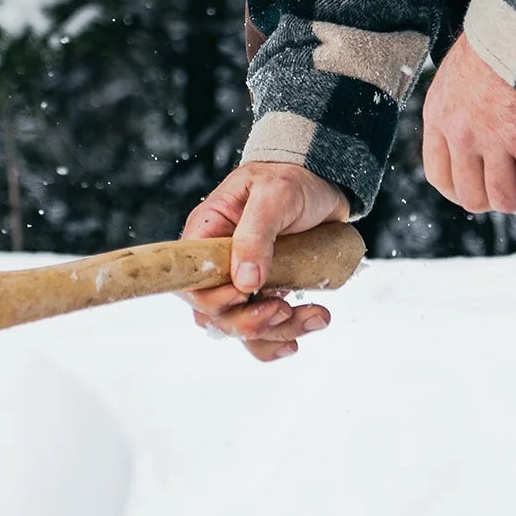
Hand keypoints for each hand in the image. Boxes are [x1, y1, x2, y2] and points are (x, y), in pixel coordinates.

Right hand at [181, 160, 351, 363]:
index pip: (191, 284)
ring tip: (315, 316)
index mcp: (206, 235)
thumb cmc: (292, 179)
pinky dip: (283, 337)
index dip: (215, 300)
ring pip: (241, 327)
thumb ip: (255, 233)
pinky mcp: (266, 291)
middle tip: (284, 308)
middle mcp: (218, 263)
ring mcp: (241, 280)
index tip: (248, 292)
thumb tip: (244, 282)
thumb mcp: (274, 194)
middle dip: (250, 321)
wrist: (324, 182)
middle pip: (215, 314)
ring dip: (276, 332)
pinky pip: (264, 329)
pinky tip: (308, 326)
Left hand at [422, 32, 515, 215]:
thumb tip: (485, 118)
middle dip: (500, 201)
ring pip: (509, 201)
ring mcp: (497, 141)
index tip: (486, 187)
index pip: (440, 177)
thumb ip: (464, 102)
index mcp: (440, 115)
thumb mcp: (462, 69)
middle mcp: (463, 134)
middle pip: (475, 198)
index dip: (465, 192)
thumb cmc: (503, 34)